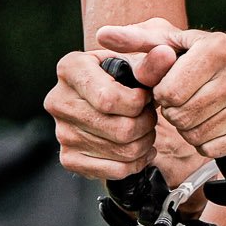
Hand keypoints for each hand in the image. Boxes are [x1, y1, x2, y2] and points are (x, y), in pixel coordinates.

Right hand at [45, 49, 157, 181]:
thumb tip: (166, 55)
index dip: (137, 103)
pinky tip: (140, 150)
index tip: (146, 98)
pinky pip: (113, 170)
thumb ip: (151, 62)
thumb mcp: (133, 62)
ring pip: (121, 150)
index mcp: (70, 69)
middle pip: (119, 129)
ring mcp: (62, 133)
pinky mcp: (69, 158)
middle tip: (150, 116)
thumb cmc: (120, 78)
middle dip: (146, 124)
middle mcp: (59, 101)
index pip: (108, 99)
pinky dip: (135, 163)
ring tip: (146, 130)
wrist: (102, 99)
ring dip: (144, 143)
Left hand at [98, 20, 225, 159]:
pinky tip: (211, 125)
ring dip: (188, 129)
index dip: (161, 94)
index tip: (169, 87)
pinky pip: (213, 150)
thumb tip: (104, 35)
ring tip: (197, 112)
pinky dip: (205, 143)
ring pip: (197, 135)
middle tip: (182, 103)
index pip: (169, 91)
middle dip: (174, 113)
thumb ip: (137, 41)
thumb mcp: (173, 43)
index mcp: (219, 47)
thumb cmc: (205, 59)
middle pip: (182, 115)